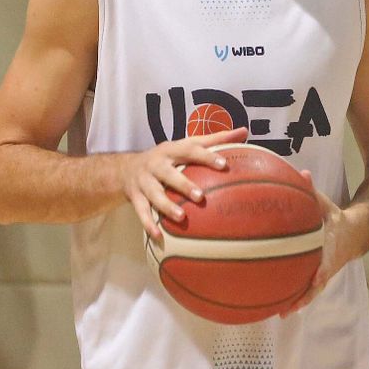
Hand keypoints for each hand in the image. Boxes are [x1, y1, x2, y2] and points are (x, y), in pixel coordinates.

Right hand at [120, 127, 247, 241]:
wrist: (125, 168)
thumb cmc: (166, 157)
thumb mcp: (185, 145)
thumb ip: (214, 140)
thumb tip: (243, 131)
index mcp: (171, 150)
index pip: (189, 150)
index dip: (206, 156)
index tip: (223, 164)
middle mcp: (155, 164)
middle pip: (168, 173)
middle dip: (183, 184)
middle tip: (200, 196)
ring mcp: (143, 181)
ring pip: (154, 194)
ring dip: (166, 206)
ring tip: (181, 217)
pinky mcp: (135, 197)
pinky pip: (141, 212)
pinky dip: (148, 224)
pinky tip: (158, 236)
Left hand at [279, 174, 357, 315]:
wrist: (359, 233)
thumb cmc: (337, 218)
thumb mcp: (328, 204)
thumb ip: (313, 191)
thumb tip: (302, 173)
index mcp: (333, 248)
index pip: (328, 262)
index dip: (321, 271)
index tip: (314, 279)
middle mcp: (329, 265)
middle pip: (317, 285)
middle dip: (304, 297)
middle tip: (287, 308)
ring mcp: (325, 273)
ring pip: (311, 292)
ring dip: (297, 303)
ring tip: (279, 313)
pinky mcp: (319, 276)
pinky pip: (307, 289)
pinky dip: (294, 297)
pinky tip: (276, 303)